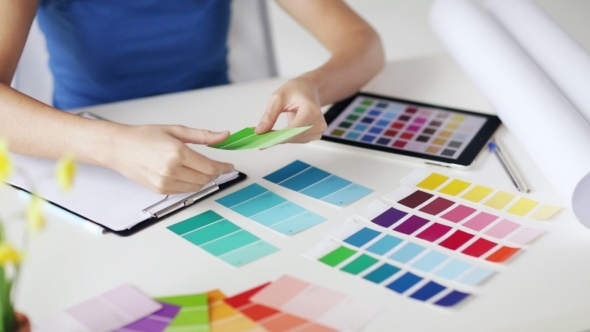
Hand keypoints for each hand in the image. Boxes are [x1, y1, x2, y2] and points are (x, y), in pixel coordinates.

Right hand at [105, 125, 233, 193]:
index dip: (223, 167)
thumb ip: (203, 135)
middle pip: (205, 178)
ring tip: (198, 167)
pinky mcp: (160, 190)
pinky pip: (184, 191)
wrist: (119, 148)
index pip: (210, 167)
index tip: (229, 166)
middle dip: (214, 173)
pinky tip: (185, 173)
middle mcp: (171, 170)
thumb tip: (224, 136)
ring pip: (196, 186)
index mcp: (177, 153)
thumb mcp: (176, 130)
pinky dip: (190, 184)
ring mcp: (165, 182)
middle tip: (215, 165)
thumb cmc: (144, 136)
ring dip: (202, 179)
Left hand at [255, 76, 326, 142]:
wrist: (309, 88)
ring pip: (295, 140)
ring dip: (281, 138)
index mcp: (311, 110)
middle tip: (260, 137)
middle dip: (276, 138)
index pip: (293, 129)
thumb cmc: (297, 89)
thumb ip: (269, 116)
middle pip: (294, 137)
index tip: (263, 141)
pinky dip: (287, 137)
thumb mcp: (278, 97)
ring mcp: (318, 130)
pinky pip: (298, 140)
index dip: (278, 137)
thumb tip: (260, 131)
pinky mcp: (315, 134)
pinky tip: (280, 132)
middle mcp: (318, 122)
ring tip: (270, 132)